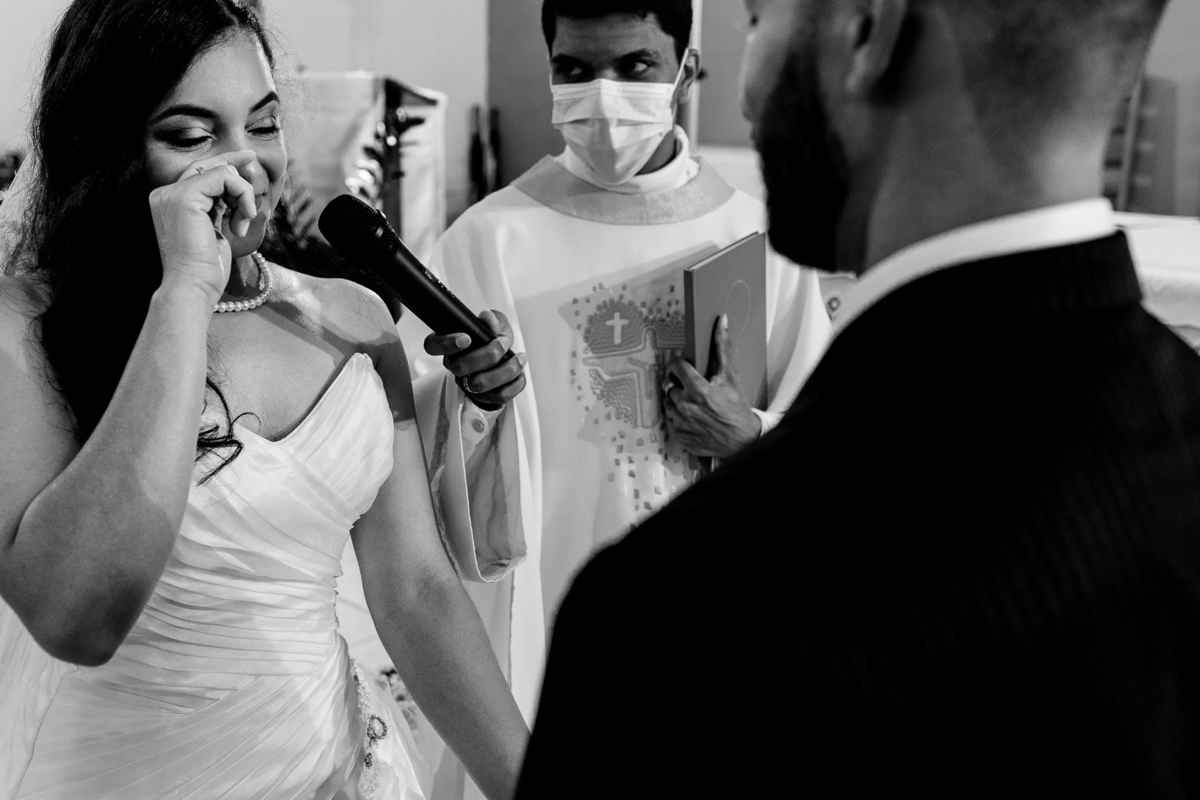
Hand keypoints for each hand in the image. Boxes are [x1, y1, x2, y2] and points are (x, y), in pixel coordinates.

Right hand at [148, 151, 260, 302]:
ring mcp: (172, 193)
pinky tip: (240, 221)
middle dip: (238, 169)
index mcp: (170, 202)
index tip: (249, 161)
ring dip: (243, 196)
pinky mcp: (185, 196)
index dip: (227, 164)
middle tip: (255, 177)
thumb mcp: (214, 230)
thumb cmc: (206, 269)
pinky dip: (242, 196)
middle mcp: (165, 194)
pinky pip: (225, 177)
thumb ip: (218, 206)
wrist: (193, 287)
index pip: (200, 172)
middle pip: (209, 164)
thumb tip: (238, 183)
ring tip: (242, 222)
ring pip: (222, 171)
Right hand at [424, 310, 527, 409]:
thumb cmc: (495, 339)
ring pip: (479, 385)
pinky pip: (498, 397)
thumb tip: (488, 319)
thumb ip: (492, 319)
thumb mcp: (496, 324)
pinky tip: (521, 373)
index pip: (432, 345)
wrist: (505, 359)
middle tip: (504, 342)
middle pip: (459, 367)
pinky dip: (514, 384)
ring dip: (505, 370)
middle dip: (487, 354)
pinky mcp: (484, 397)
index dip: (446, 343)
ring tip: (520, 358)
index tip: (467, 338)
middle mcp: (454, 366)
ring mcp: (467, 384)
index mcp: (450, 345)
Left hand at [664, 314, 761, 457]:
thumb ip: (723, 348)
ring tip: (692, 402)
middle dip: (678, 384)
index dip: (679, 364)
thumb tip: (722, 321)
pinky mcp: (679, 436)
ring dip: (676, 401)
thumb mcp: (731, 376)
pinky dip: (678, 418)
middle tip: (690, 387)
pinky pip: (670, 421)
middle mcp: (686, 406)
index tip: (683, 367)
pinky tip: (691, 417)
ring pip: (667, 403)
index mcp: (698, 390)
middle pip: (669, 385)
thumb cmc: (737, 407)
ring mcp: (681, 423)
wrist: (742, 440)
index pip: (675, 367)